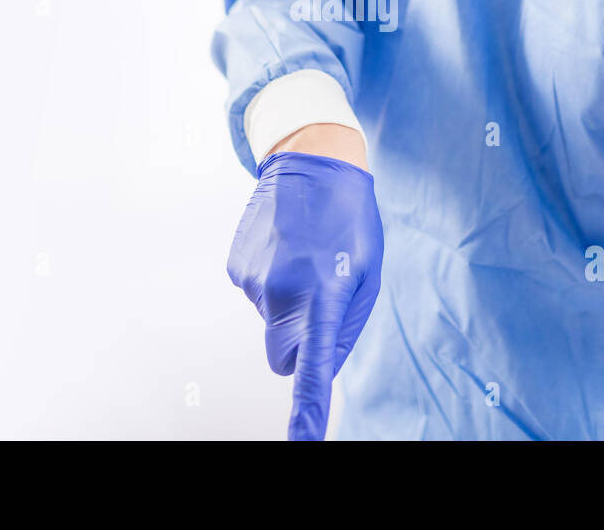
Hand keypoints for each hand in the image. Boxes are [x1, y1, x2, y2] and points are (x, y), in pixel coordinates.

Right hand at [226, 145, 382, 439]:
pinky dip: (271, 282)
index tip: (303, 444)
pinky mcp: (236, 267)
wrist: (311, 160)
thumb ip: (346, 325)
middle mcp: (281, 293)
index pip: (311, 369)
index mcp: (323, 296)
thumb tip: (320, 362)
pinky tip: (286, 248)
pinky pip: (257, 295)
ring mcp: (253, 281)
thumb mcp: (368, 273)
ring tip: (307, 256)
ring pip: (271, 321)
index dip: (307, 412)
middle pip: (283, 355)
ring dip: (288, 302)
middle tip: (323, 294)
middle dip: (300, 342)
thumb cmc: (351, 218)